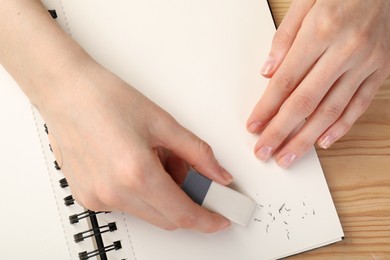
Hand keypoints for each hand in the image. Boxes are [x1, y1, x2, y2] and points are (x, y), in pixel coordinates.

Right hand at [0, 0, 231, 232]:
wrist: (65, 92)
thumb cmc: (106, 99)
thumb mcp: (163, 123)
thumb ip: (197, 154)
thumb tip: (218, 175)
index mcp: (137, 173)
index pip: (183, 214)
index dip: (207, 220)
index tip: (220, 218)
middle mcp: (114, 193)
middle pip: (167, 218)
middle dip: (187, 201)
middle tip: (193, 175)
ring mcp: (98, 198)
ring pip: (148, 212)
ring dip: (163, 194)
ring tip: (158, 158)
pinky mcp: (88, 197)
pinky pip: (127, 205)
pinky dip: (142, 193)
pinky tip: (139, 165)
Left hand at [247, 0, 389, 167]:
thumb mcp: (303, 3)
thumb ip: (284, 39)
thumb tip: (268, 71)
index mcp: (320, 32)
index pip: (286, 81)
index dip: (267, 107)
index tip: (254, 126)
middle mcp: (345, 50)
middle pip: (305, 102)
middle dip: (281, 131)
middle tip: (265, 151)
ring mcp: (365, 63)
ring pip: (331, 110)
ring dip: (306, 138)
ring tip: (288, 156)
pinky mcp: (379, 70)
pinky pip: (359, 105)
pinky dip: (340, 127)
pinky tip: (322, 142)